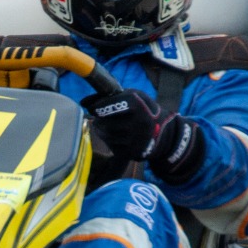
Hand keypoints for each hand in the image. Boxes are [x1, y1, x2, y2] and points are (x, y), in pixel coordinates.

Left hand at [82, 89, 204, 182]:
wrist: (165, 133)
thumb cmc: (143, 110)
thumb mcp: (133, 96)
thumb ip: (109, 96)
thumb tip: (83, 101)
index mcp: (136, 103)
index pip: (105, 106)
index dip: (96, 107)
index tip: (94, 108)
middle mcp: (136, 121)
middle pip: (103, 122)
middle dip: (99, 120)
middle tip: (100, 118)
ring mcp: (136, 139)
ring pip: (106, 136)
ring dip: (102, 131)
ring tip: (107, 126)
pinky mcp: (133, 152)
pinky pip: (112, 146)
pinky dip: (110, 141)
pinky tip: (116, 136)